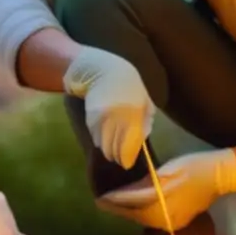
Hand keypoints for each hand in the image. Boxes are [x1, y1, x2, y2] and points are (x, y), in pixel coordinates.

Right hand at [63, 46, 154, 168]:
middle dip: (117, 156)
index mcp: (134, 114)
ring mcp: (102, 119)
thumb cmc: (128, 86)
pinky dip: (100, 139)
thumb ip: (145, 122)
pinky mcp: (90, 118)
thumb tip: (140, 143)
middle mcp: (118, 118)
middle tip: (119, 157)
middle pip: (115, 149)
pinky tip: (104, 133)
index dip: (127, 158)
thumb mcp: (144, 101)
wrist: (102, 70)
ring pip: (103, 145)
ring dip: (108, 148)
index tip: (127, 164)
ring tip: (112, 146)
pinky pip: (95, 137)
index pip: (130, 145)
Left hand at [96, 149, 235, 229]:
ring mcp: (173, 222)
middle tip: (102, 202)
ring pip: (144, 219)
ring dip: (129, 212)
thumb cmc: (193, 167)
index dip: (114, 203)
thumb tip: (125, 193)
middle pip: (136, 215)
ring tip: (114, 204)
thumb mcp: (166, 171)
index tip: (99, 199)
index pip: (131, 205)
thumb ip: (145, 185)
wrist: (221, 175)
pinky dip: (142, 214)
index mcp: (162, 205)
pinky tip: (135, 207)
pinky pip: (154, 219)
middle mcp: (165, 219)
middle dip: (119, 209)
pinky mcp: (178, 221)